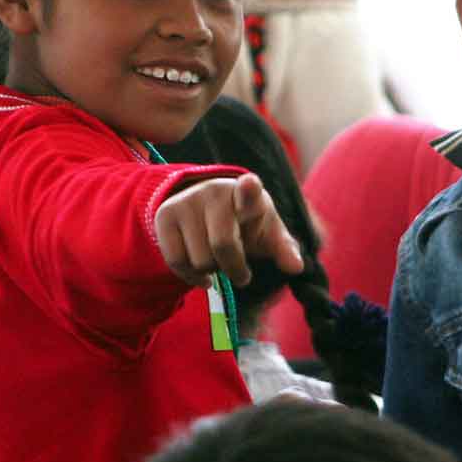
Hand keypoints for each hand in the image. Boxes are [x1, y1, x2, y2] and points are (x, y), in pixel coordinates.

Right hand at [154, 173, 302, 287]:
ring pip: (200, 259)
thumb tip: (297, 267)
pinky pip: (176, 261)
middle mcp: (215, 190)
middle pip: (223, 245)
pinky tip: (202, 273)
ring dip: (212, 271)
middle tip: (242, 274)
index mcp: (248, 191)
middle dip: (235, 268)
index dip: (249, 190)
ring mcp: (187, 201)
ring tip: (218, 260)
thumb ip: (284, 249)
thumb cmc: (246, 223)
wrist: (208, 208)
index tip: (249, 185)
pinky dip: (191, 277)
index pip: (249, 190)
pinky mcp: (165, 215)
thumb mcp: (268, 232)